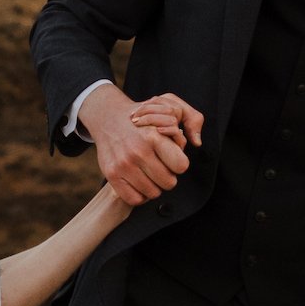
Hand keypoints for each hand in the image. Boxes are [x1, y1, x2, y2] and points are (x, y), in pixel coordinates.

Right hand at [81, 82, 205, 204]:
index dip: (179, 163)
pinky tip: (139, 182)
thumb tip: (197, 142)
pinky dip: (139, 195)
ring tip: (148, 172)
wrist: (108, 118)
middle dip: (167, 175)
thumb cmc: (143, 116)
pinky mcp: (111, 174)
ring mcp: (123, 164)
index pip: (181, 166)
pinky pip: (134, 199)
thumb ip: (192, 119)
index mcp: (154, 136)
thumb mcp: (171, 106)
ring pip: (153, 193)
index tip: (172, 157)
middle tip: (159, 165)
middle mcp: (138, 151)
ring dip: (154, 185)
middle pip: (169, 182)